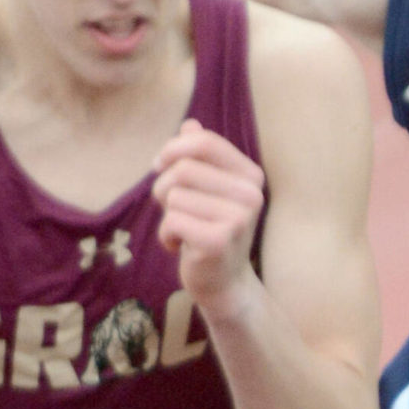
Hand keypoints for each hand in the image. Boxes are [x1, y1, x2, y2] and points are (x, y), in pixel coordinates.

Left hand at [151, 120, 264, 313]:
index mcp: (250, 176)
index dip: (172, 149)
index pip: (203, 142)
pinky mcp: (218, 241)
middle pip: (183, 168)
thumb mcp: (208, 191)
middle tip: (172, 209)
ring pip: (173, 195)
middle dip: (164, 187)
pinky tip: (180, 247)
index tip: (158, 165)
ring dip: (167, 215)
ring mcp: (238, 218)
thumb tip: (189, 124)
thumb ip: (202, 158)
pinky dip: (166, 235)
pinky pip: (172, 221)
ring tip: (182, 230)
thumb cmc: (211, 231)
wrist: (223, 284)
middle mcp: (250, 195)